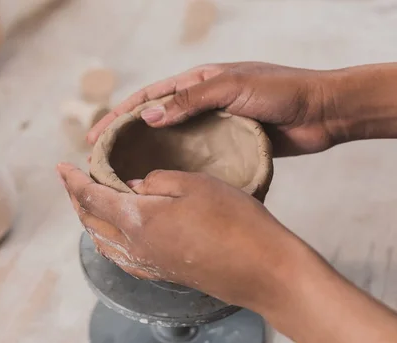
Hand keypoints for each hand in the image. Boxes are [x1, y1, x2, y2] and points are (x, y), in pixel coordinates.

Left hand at [57, 162, 316, 311]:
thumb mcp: (195, 184)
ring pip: (103, 242)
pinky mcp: (163, 273)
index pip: (91, 197)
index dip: (73, 181)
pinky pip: (121, 256)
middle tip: (73, 181)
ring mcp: (148, 264)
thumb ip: (157, 181)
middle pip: (91, 221)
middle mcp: (135, 246)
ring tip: (90, 204)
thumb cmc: (234, 222)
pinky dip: (108, 240)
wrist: (263, 270)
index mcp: (137, 220)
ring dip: (90, 221)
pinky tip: (116, 234)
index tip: (61, 166)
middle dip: (77, 199)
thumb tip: (134, 186)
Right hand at [87, 62, 339, 156]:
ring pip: (171, 142)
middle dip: (125, 139)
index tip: (96, 138)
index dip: (119, 117)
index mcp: (197, 82)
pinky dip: (176, 168)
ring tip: (125, 177)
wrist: (322, 112)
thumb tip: (149, 117)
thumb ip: (190, 101)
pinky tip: (163, 184)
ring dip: (147, 156)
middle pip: (153, 122)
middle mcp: (199, 104)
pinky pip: (194, 157)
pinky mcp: (226, 147)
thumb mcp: (232, 87)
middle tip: (102, 162)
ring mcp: (212, 126)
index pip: (148, 98)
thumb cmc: (280, 91)